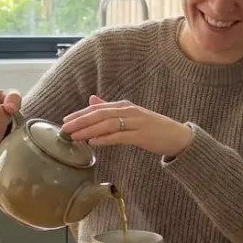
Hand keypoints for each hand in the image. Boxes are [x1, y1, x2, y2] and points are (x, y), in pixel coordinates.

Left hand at [60, 96, 194, 158]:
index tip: (65, 120)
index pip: (98, 108)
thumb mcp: (130, 116)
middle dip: (80, 121)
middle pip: (100, 114)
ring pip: (108, 124)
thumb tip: (91, 100)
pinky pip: (120, 136)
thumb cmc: (153, 128)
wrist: (178, 137)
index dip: (80, 114)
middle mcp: (129, 111)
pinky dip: (105, 138)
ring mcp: (136, 122)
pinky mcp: (142, 135)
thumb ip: (111, 109)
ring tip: (75, 136)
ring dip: (89, 130)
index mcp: (124, 106)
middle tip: (65, 127)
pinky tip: (93, 142)